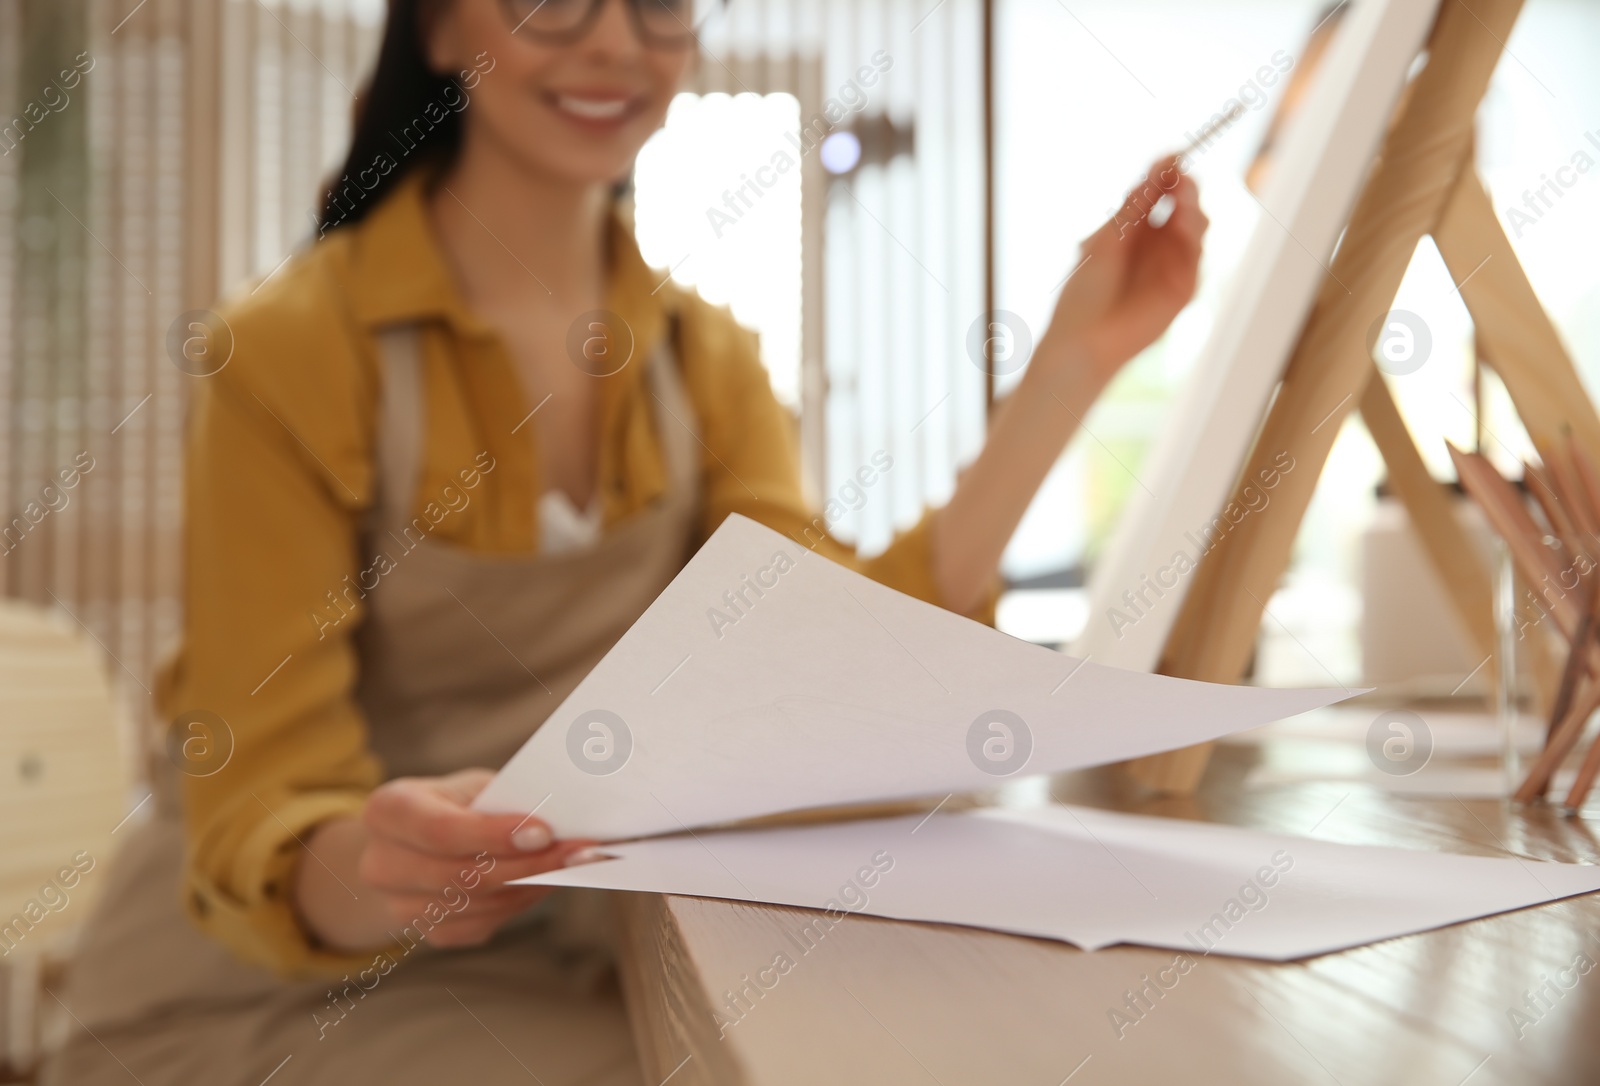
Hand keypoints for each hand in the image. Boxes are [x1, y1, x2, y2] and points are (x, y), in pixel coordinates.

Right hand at [294, 768, 598, 951]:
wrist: (417, 842)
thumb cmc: (455, 803)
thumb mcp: (471, 786)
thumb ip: (504, 800)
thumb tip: (562, 817)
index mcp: (387, 810)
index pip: (439, 830)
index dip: (493, 835)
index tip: (545, 832)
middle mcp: (381, 863)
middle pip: (460, 875)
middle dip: (527, 864)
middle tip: (580, 852)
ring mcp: (399, 904)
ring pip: (477, 903)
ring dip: (532, 883)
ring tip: (574, 862)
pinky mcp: (427, 930)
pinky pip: (482, 923)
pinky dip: (520, 901)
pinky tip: (544, 880)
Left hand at [1036, 155, 1207, 387]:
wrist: (1083, 339)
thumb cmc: (1084, 290)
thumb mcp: (1107, 239)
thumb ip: (1136, 204)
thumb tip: (1163, 163)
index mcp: (1134, 226)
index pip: (1160, 188)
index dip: (1169, 170)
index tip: (1173, 155)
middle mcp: (1157, 241)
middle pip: (1185, 201)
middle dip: (1186, 186)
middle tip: (1180, 179)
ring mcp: (1172, 263)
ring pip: (1197, 224)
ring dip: (1192, 209)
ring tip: (1181, 204)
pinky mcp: (1183, 287)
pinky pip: (1197, 257)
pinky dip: (1193, 238)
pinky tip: (1183, 227)